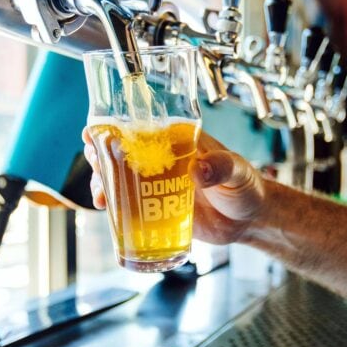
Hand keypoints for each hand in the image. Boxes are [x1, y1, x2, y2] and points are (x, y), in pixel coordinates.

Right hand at [81, 129, 265, 244]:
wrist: (249, 221)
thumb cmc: (247, 188)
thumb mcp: (238, 172)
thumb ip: (222, 167)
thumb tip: (199, 170)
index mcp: (179, 140)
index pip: (142, 125)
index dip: (115, 126)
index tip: (97, 133)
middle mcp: (162, 159)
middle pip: (121, 150)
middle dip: (100, 155)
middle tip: (96, 166)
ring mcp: (156, 184)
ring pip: (119, 177)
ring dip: (103, 183)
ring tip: (101, 197)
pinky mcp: (156, 208)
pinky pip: (129, 205)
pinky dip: (114, 207)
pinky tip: (108, 213)